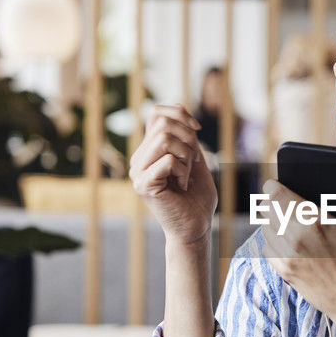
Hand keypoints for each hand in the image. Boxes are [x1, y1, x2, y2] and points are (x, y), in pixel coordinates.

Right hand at [129, 104, 217, 244]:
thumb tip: (179, 110)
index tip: (197, 129)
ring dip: (186, 155)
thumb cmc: (197, 196)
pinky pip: (168, 160)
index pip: (156, 113)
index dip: (180, 113)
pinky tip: (183, 186)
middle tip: (195, 161)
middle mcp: (138, 159)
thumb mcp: (194, 158)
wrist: (196, 226)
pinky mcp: (143, 185)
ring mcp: (137, 172)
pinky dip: (184, 170)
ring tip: (187, 174)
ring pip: (164, 139)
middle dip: (188, 139)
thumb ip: (184, 136)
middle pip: (163, 123)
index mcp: (148, 151)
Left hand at [261, 163, 335, 329]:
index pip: (275, 194)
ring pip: (265, 228)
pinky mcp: (284, 272)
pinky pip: (267, 247)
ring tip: (285, 218)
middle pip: (266, 209)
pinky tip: (287, 239)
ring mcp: (286, 257)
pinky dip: (273, 240)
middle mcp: (294, 239)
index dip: (274, 185)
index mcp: (314, 223)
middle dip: (272, 201)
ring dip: (271, 220)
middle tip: (282, 198)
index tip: (277, 183)